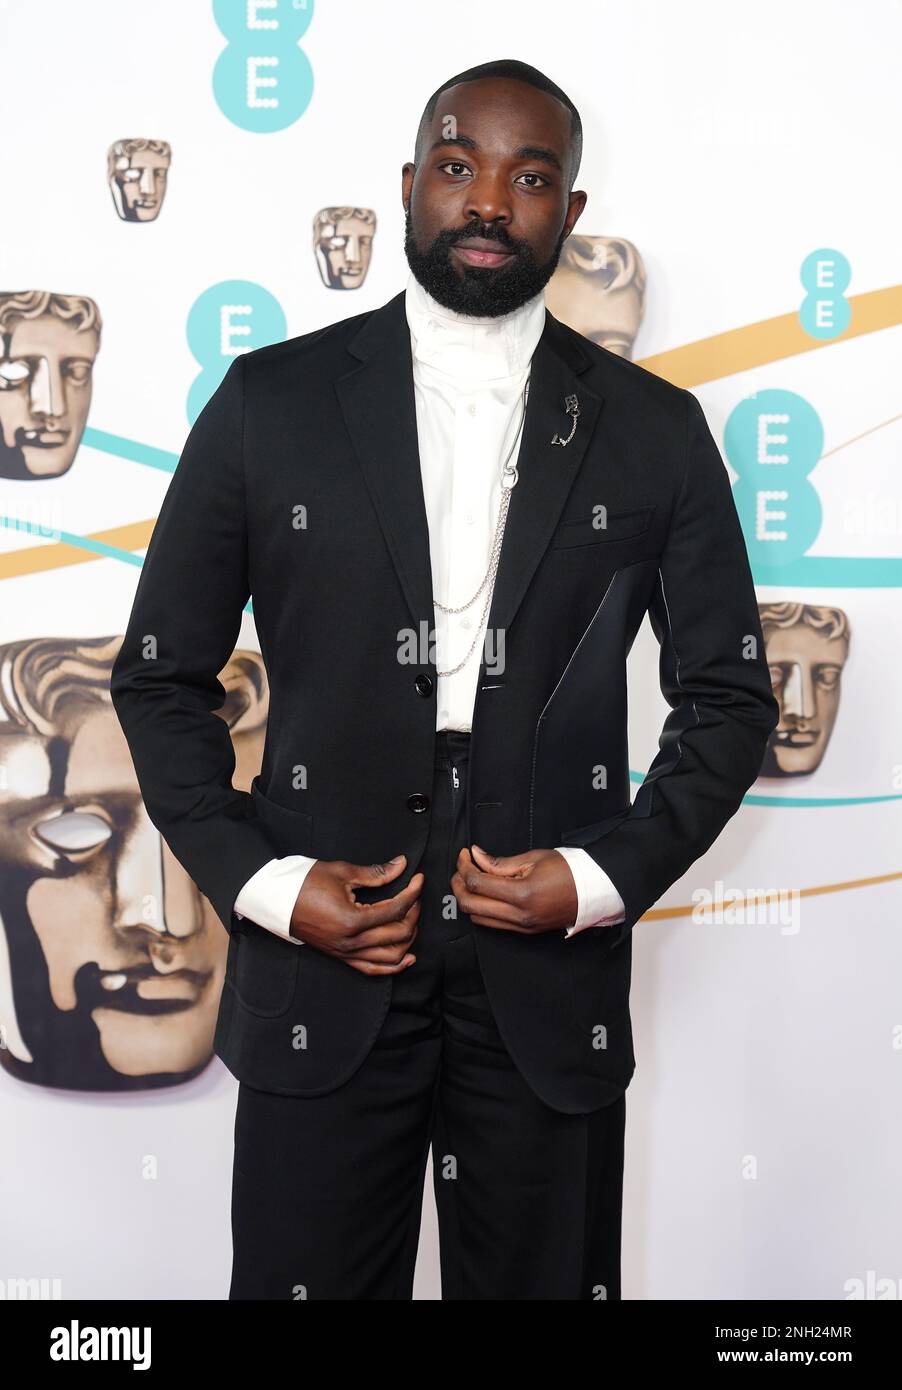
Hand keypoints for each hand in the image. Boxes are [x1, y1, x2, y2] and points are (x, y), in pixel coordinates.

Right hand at [289, 854, 422, 973]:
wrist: (276, 899)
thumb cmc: (304, 884)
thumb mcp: (342, 873)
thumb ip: (376, 873)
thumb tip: (400, 865)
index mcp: (352, 920)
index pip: (396, 909)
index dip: (412, 893)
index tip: (418, 879)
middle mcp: (351, 942)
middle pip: (399, 933)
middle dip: (414, 912)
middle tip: (414, 894)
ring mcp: (346, 953)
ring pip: (391, 956)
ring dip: (408, 939)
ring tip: (411, 919)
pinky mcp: (341, 957)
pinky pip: (372, 969)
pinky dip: (393, 966)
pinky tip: (407, 957)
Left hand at [450, 844, 578, 934]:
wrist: (593, 891)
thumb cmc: (568, 870)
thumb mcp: (533, 858)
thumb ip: (499, 862)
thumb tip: (476, 856)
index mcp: (522, 894)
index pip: (477, 884)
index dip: (464, 867)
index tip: (465, 854)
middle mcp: (519, 916)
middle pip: (470, 905)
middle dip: (458, 885)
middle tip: (462, 868)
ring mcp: (522, 927)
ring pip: (478, 919)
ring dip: (468, 899)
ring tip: (472, 879)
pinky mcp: (524, 932)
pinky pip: (493, 924)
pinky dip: (482, 909)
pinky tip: (485, 893)